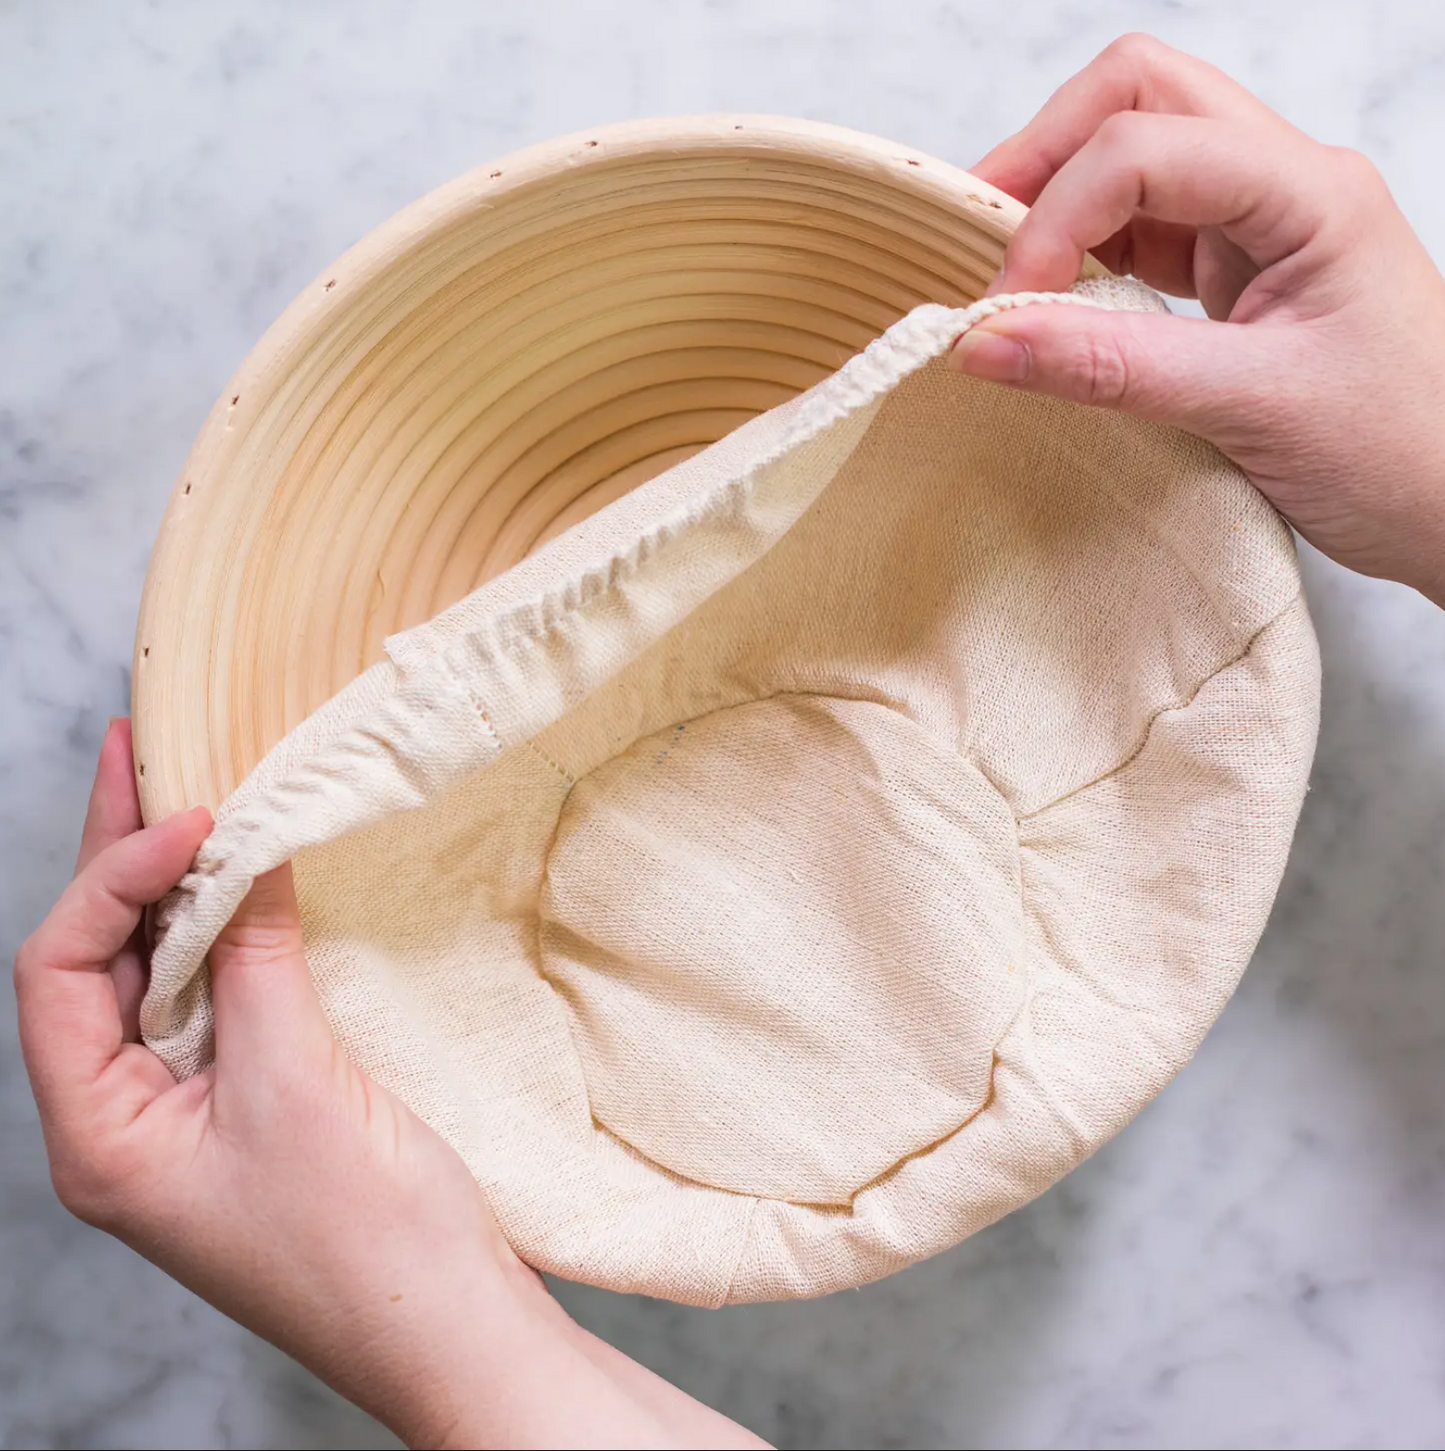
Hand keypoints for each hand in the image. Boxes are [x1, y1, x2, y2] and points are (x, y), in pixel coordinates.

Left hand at [15, 720, 765, 1450]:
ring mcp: (190, 1116)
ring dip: (177, 887)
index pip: (59, 972)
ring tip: (186, 790)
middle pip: (99, 962)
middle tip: (142, 747)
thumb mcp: (296, 1086)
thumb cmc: (364, 1242)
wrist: (450, 1327)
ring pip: (161, 975)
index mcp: (100, 1137)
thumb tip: (244, 854)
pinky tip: (248, 882)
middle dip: (120, 855)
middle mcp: (127, 1123)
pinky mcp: (253, 1106)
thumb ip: (255, 962)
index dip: (114, 878)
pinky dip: (232, 932)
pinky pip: (221, 1000)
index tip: (195, 816)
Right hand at [951, 33, 1444, 607]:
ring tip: (1006, 276)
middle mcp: (1281, 185)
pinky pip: (1137, 229)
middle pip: (1137, 96)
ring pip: (1132, 151)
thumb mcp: (1249, 407)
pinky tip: (1050, 303)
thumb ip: (1109, 365)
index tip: (1006, 307)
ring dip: (1056, 198)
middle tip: (978, 238)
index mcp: (1308, 192)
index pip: (1146, 145)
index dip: (1057, 214)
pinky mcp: (1232, 274)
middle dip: (1044, 155)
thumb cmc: (1401, 454)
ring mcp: (1256, 224)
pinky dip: (1079, 252)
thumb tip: (986, 341)